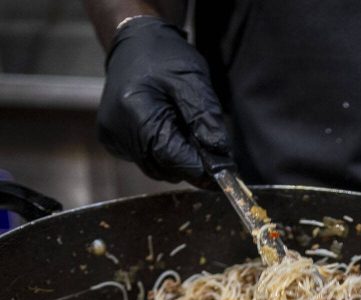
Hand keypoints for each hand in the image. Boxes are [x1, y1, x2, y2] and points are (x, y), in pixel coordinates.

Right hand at [97, 16, 229, 185]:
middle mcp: (117, 129)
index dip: (199, 166)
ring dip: (178, 160)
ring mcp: (112, 137)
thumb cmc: (165, 57)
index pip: (171, 156)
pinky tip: (170, 131)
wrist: (135, 44)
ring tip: (188, 134)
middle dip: (190, 163)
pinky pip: (145, 160)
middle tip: (211, 150)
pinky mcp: (113, 140)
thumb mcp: (193, 80)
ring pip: (155, 168)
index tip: (224, 170)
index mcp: (135, 111)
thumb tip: (219, 155)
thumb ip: (206, 118)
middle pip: (162, 167)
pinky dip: (164, 154)